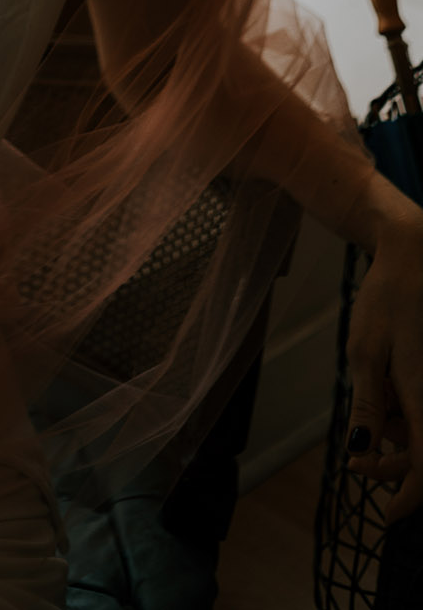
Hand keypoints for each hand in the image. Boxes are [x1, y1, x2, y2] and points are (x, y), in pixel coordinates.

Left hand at [345, 218, 422, 522]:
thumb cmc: (387, 299)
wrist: (414, 255)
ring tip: (370, 409)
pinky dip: (406, 413)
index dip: (410, 497)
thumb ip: (367, 404)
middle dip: (396, 468)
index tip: (387, 515)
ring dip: (400, 437)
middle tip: (356, 464)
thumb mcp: (364, 350)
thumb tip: (362, 449)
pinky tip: (386, 395)